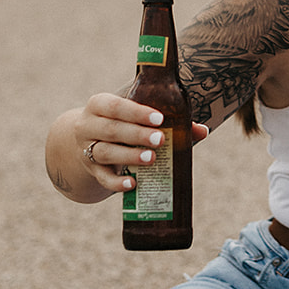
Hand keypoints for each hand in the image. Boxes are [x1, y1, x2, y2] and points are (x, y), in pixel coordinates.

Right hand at [73, 92, 207, 193]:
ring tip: (151, 159)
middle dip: (136, 134)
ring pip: (104, 152)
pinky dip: (117, 183)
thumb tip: (202, 130)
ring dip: (129, 156)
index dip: (136, 112)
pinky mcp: (92, 171)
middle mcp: (88, 126)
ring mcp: (86, 149)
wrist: (86, 141)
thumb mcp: (134, 116)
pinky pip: (102, 178)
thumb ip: (167, 120)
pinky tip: (133, 183)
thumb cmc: (122, 123)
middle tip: (160, 139)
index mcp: (99, 105)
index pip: (114, 105)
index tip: (159, 118)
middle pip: (110, 129)